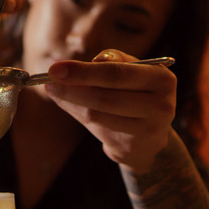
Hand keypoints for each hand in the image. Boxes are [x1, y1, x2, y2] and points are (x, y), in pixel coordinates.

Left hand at [43, 49, 177, 172]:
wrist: (148, 138)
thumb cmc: (135, 95)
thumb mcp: (129, 73)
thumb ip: (107, 63)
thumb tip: (71, 67)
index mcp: (161, 78)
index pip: (116, 72)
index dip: (83, 71)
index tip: (56, 68)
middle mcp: (161, 103)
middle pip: (106, 95)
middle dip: (72, 88)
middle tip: (48, 81)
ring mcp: (150, 128)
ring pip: (98, 113)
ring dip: (70, 101)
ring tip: (53, 91)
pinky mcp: (135, 145)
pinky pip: (98, 127)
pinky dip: (77, 113)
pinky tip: (67, 104)